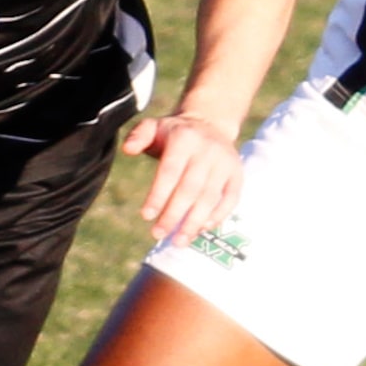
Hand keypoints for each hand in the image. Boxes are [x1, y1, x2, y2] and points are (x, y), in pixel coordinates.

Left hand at [123, 112, 242, 243]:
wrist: (211, 124)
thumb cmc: (175, 133)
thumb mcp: (154, 127)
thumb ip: (139, 136)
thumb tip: (128, 149)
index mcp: (185, 138)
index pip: (170, 171)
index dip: (159, 195)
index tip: (147, 216)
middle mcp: (208, 150)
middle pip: (190, 188)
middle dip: (174, 215)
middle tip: (158, 234)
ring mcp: (225, 163)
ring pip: (210, 197)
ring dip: (194, 222)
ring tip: (178, 241)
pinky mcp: (236, 174)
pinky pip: (230, 199)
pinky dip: (217, 216)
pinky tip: (201, 230)